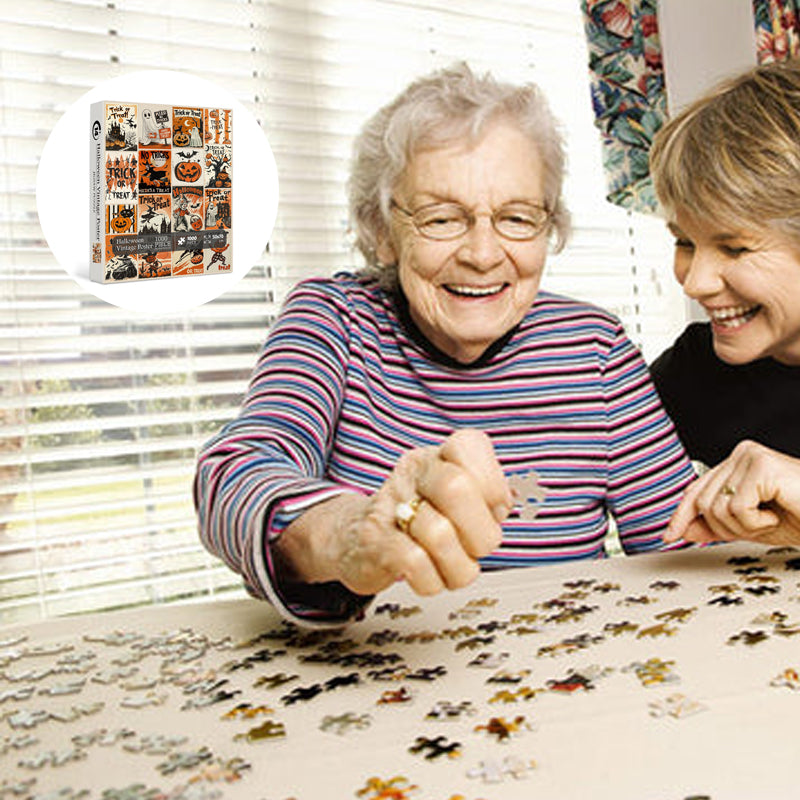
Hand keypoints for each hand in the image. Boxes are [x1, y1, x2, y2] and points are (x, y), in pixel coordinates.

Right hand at [292, 429, 511, 597]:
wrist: (355, 539)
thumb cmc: (416, 519)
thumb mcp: (452, 497)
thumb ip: (486, 495)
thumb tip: (511, 499)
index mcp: (437, 457)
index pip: (469, 445)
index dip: (493, 483)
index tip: (494, 508)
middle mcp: (413, 473)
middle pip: (456, 488)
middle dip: (481, 531)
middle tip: (478, 546)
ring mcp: (391, 505)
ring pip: (439, 534)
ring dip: (459, 566)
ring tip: (453, 566)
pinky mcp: (375, 540)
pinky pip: (415, 564)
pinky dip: (433, 581)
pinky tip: (428, 575)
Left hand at [664, 440, 799, 545]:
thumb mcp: (751, 527)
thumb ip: (716, 526)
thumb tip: (683, 530)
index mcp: (738, 463)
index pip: (697, 489)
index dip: (681, 515)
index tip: (669, 536)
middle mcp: (742, 454)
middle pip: (702, 502)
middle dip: (724, 528)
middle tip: (758, 528)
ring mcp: (751, 456)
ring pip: (715, 507)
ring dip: (742, 527)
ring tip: (769, 520)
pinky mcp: (762, 466)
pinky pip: (735, 507)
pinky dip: (755, 522)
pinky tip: (776, 515)